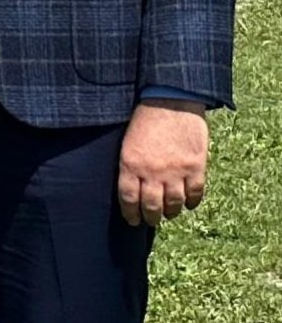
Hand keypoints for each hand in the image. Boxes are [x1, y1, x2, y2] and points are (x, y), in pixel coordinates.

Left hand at [117, 102, 210, 226]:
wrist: (170, 101)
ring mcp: (176, 171)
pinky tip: (190, 204)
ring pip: (174, 203)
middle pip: (151, 206)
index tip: (133, 221)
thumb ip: (130, 166)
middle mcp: (152, 172)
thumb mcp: (127, 143)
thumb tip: (132, 187)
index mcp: (130, 165)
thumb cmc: (144, 119)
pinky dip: (193, 202)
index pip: (128, 199)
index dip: (131, 214)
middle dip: (151, 217)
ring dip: (172, 212)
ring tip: (169, 214)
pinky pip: (196, 192)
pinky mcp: (196, 166)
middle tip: (152, 220)